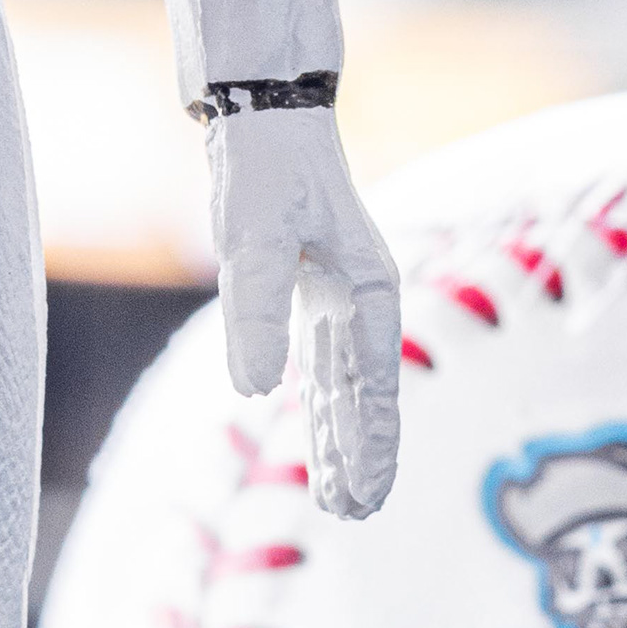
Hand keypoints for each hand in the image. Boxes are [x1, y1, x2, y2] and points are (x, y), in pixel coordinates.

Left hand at [206, 102, 401, 522]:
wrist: (265, 112)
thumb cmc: (265, 171)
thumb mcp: (252, 243)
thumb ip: (255, 317)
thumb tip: (258, 395)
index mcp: (369, 289)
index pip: (373, 386)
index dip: (370, 446)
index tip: (366, 498)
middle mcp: (364, 297)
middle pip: (367, 394)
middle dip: (362, 457)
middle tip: (356, 515)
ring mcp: (341, 293)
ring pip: (346, 384)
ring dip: (341, 438)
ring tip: (340, 497)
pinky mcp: (314, 286)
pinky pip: (325, 360)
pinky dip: (323, 402)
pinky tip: (319, 433)